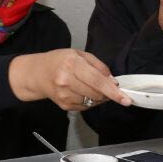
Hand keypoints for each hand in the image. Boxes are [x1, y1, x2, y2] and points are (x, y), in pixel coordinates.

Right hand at [8, 48, 131, 111]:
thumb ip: (99, 67)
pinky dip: (89, 101)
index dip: (113, 91)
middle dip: (108, 93)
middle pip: (96, 94)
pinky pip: (85, 106)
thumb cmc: (59, 61)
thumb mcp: (79, 55)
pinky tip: (82, 91)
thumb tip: (113, 82)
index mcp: (72, 64)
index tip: (125, 98)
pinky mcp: (64, 105)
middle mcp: (66, 81)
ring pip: (92, 102)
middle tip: (108, 87)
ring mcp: (64, 95)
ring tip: (91, 86)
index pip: (97, 81)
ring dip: (99, 97)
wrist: (37, 74)